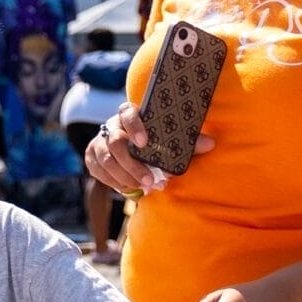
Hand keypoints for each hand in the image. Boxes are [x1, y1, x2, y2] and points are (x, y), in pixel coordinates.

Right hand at [85, 101, 214, 196]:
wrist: (130, 145)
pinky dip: (113, 182)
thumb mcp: (171, 137)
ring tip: (142, 188)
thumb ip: (188, 140)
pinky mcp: (91, 156)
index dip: (135, 126)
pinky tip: (129, 188)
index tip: (145, 143)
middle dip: (131, 164)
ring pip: (105, 160)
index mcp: (130, 114)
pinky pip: (97, 171)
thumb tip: (210, 143)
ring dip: (123, 177)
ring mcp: (99, 140)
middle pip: (114, 143)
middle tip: (149, 181)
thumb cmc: (155, 139)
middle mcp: (112, 125)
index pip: (128, 113)